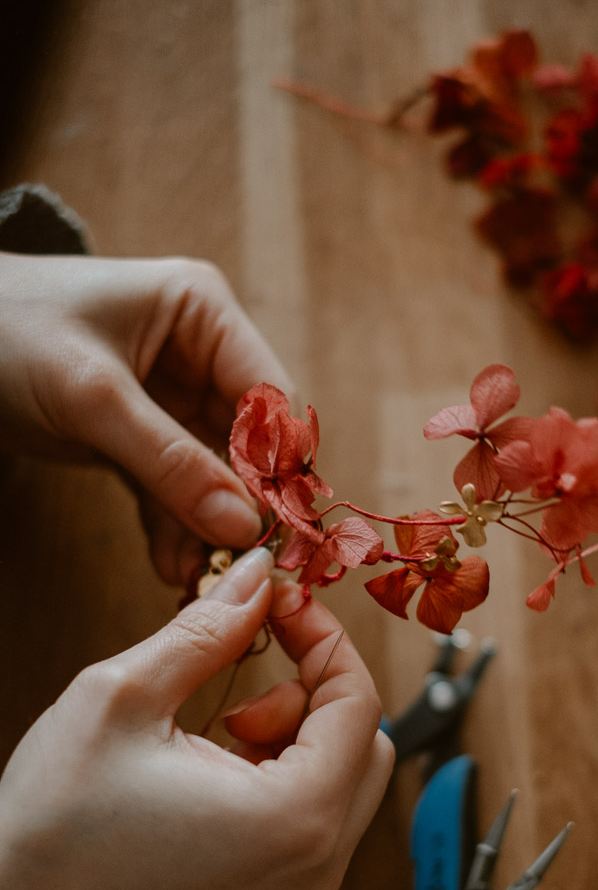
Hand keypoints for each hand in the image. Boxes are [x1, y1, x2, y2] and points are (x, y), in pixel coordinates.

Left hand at [0, 253, 291, 583]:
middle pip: (248, 440)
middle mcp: (199, 352)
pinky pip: (173, 486)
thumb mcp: (90, 396)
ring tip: (196, 575)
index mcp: (203, 313)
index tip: (277, 526)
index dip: (278, 462)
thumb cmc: (1, 332)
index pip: (269, 396)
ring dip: (206, 525)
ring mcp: (171, 396)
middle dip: (241, 504)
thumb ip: (170, 461)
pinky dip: (174, 525)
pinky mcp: (141, 434)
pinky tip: (173, 564)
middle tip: (238, 562)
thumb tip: (242, 525)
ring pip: (213, 472)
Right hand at [0, 549, 393, 889]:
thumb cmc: (52, 828)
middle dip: (315, 690)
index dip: (325, 641)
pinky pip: (320, 816)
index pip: (360, 703)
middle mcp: (319, 864)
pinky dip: (288, 773)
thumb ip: (205, 631)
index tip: (283, 607)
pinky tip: (219, 766)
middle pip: (368, 741)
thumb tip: (254, 576)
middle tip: (246, 672)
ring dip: (300, 732)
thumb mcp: (123, 697)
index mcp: (297, 817)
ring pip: (348, 778)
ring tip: (221, 727)